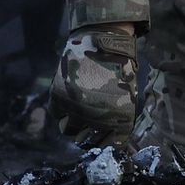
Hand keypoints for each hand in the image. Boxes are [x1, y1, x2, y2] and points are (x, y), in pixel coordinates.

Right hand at [49, 23, 137, 148]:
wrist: (103, 40)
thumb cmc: (120, 66)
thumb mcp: (127, 94)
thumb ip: (119, 116)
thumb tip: (112, 134)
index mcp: (119, 119)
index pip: (111, 144)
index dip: (106, 142)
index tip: (103, 137)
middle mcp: (97, 118)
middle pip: (87, 141)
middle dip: (88, 135)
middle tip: (87, 126)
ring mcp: (76, 108)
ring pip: (69, 130)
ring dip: (73, 124)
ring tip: (77, 112)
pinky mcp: (60, 97)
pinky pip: (57, 113)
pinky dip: (61, 109)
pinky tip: (68, 98)